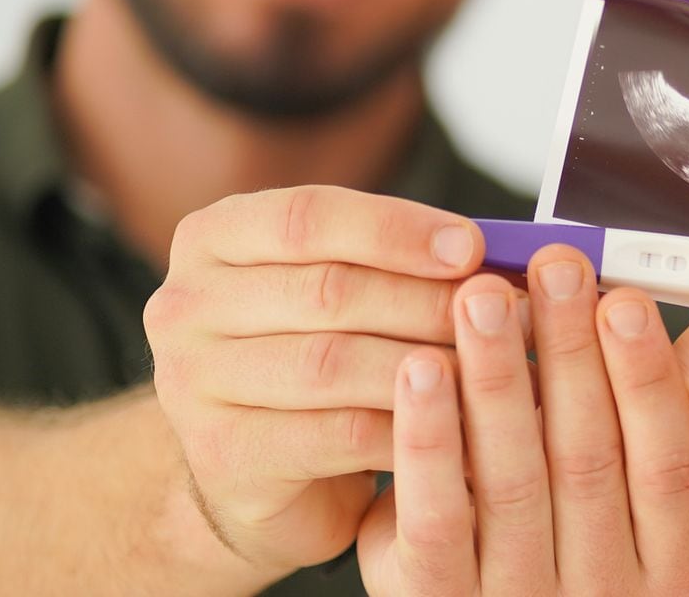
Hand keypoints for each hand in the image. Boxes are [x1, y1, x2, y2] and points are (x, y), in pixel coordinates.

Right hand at [144, 187, 485, 571]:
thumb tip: (499, 253)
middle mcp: (186, 305)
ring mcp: (192, 384)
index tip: (470, 248)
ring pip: (333, 364)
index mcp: (213, 238)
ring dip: (425, 365)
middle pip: (327, 290)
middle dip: (426, 300)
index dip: (395, 229)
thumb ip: (395, 259)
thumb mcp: (339, 288)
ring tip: (492, 368)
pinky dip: (407, 427)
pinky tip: (458, 426)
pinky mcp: (224, 456)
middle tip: (503, 315)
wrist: (259, 473)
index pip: (307, 216)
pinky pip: (336, 434)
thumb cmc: (314, 356)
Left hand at [356, 246, 688, 595]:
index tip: (624, 301)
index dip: (648, 376)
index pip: (668, 461)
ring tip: (482, 298)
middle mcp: (603, 589)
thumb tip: (613, 307)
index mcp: (667, 560)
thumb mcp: (627, 519)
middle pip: (589, 458)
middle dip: (569, 351)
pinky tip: (421, 369)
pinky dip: (430, 436)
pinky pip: (437, 516)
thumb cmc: (566, 561)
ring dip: (498, 375)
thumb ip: (630, 432)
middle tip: (553, 269)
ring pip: (512, 479)